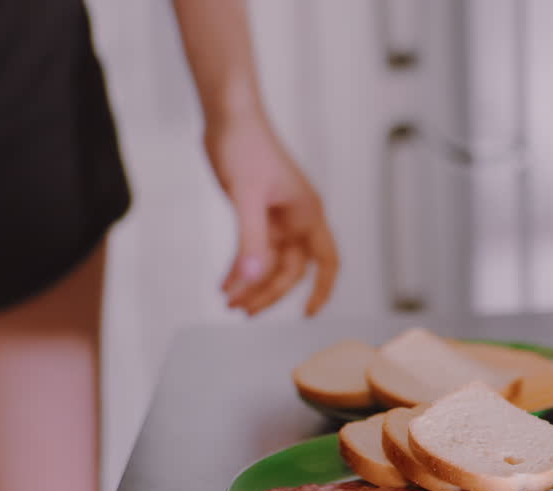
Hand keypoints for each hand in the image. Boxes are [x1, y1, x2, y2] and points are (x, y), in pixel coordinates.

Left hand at [203, 115, 338, 315]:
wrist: (229, 114)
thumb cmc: (244, 146)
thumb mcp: (245, 195)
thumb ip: (249, 239)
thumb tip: (250, 278)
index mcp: (308, 214)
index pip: (326, 262)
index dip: (322, 290)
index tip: (307, 314)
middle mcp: (298, 219)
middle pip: (291, 269)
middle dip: (268, 292)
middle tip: (242, 310)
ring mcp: (279, 217)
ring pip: (270, 262)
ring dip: (251, 282)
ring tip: (228, 300)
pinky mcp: (259, 212)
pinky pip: (254, 249)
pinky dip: (241, 266)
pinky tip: (225, 281)